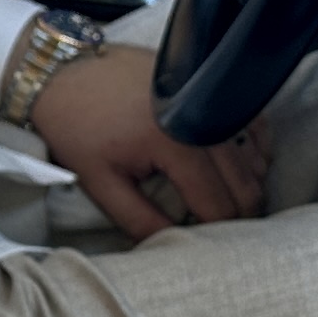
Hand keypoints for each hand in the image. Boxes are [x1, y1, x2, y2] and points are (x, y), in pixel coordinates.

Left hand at [27, 42, 266, 239]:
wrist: (62, 71)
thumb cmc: (76, 125)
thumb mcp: (99, 181)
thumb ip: (138, 219)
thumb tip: (173, 245)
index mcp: (176, 143)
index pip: (218, 204)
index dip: (215, 232)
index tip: (206, 244)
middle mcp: (204, 117)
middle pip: (245, 184)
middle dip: (236, 214)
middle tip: (218, 230)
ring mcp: (213, 96)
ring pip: (255, 157)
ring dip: (245, 185)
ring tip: (221, 202)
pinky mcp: (213, 83)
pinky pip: (253, 125)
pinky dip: (251, 150)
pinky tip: (233, 167)